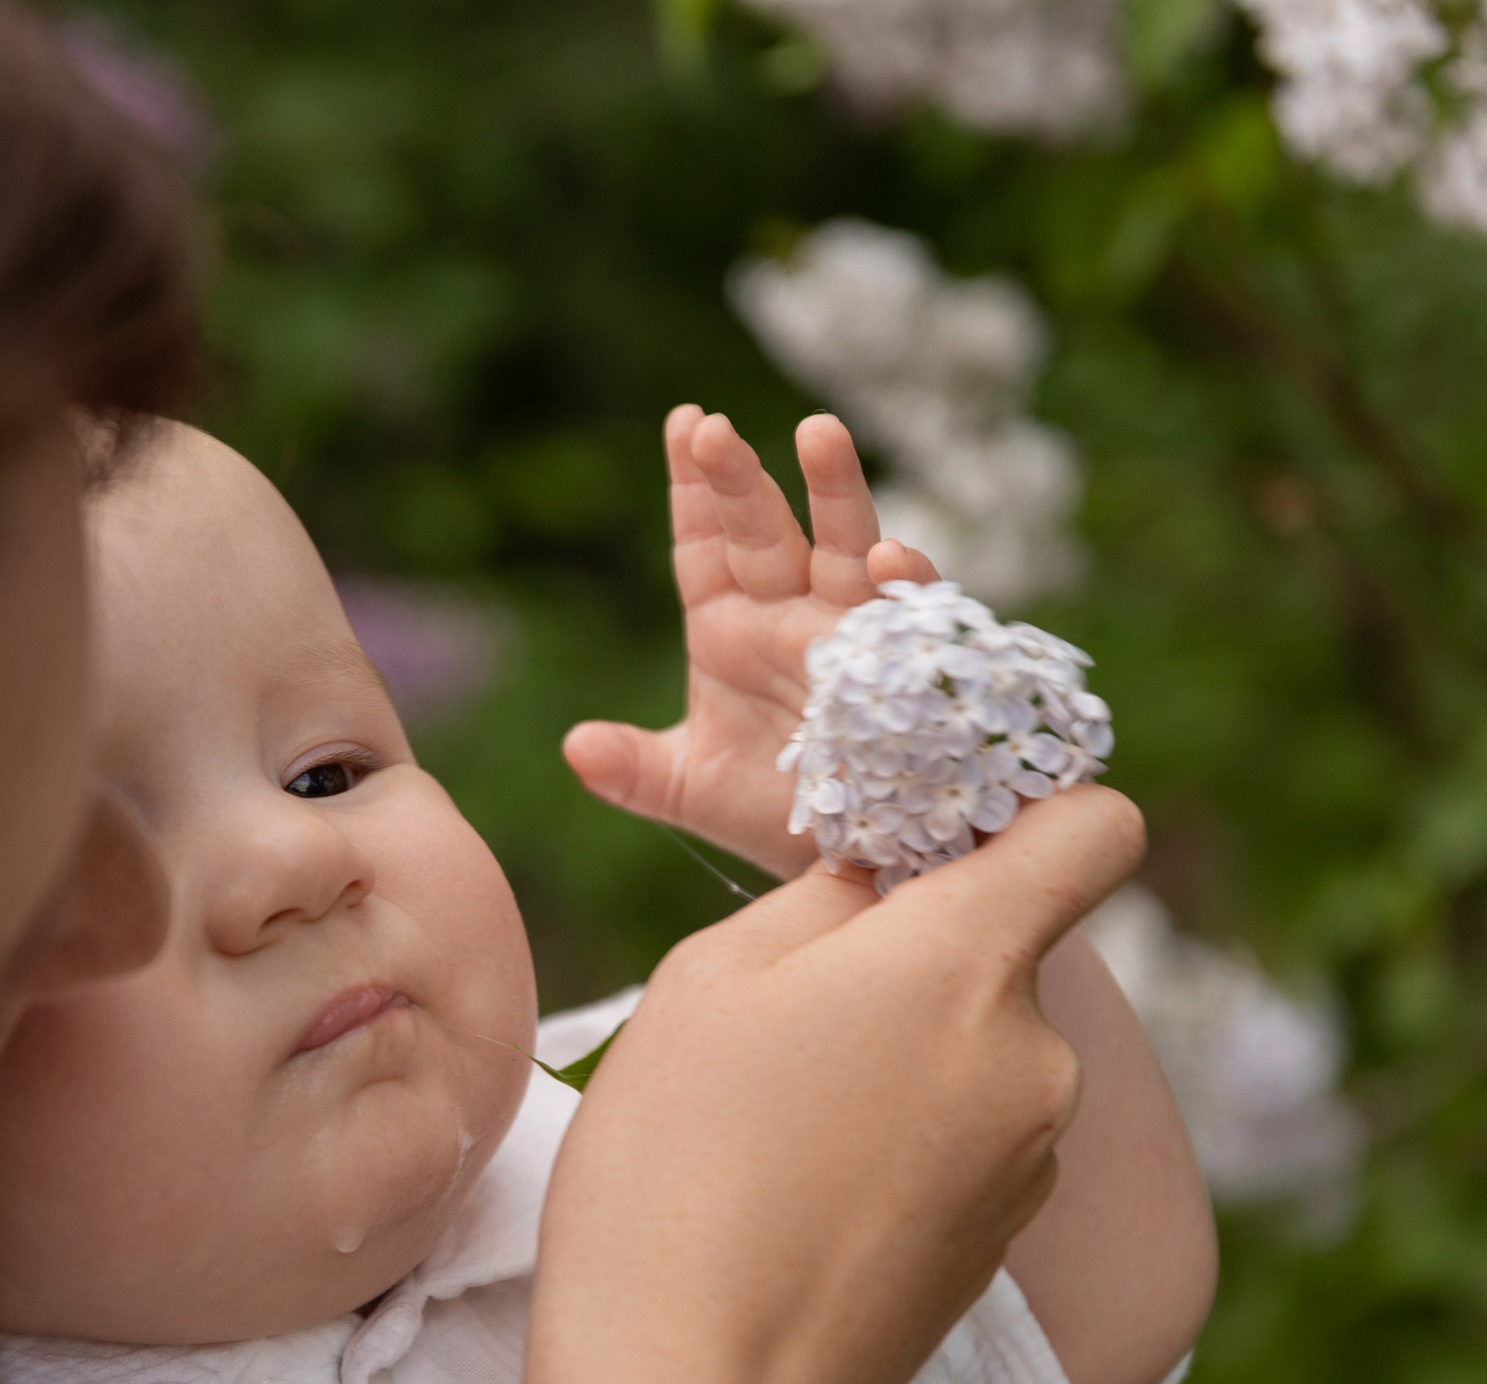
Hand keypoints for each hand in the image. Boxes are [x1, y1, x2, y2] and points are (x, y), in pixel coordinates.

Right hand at [523, 784, 1144, 1383]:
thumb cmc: (677, 1162)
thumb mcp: (713, 978)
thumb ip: (823, 901)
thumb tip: (884, 884)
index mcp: (972, 959)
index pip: (1098, 829)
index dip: (1036, 813)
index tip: (938, 840)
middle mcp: (1037, 1056)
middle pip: (1008, 953)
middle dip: (914, 960)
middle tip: (783, 1014)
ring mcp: (1031, 1161)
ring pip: (980, 1052)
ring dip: (903, 1057)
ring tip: (775, 1121)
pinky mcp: (1001, 1247)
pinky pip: (968, 1143)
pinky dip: (903, 1143)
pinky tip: (801, 1191)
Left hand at [561, 406, 936, 881]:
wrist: (849, 859)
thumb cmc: (772, 808)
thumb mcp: (691, 789)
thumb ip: (632, 769)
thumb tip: (575, 749)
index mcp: (729, 626)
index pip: (705, 542)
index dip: (692, 486)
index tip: (682, 422)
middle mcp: (790, 614)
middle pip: (762, 532)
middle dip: (738, 480)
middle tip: (712, 428)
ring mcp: (850, 633)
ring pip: (844, 547)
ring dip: (833, 491)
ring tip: (817, 432)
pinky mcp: (905, 667)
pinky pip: (910, 617)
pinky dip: (904, 586)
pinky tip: (890, 560)